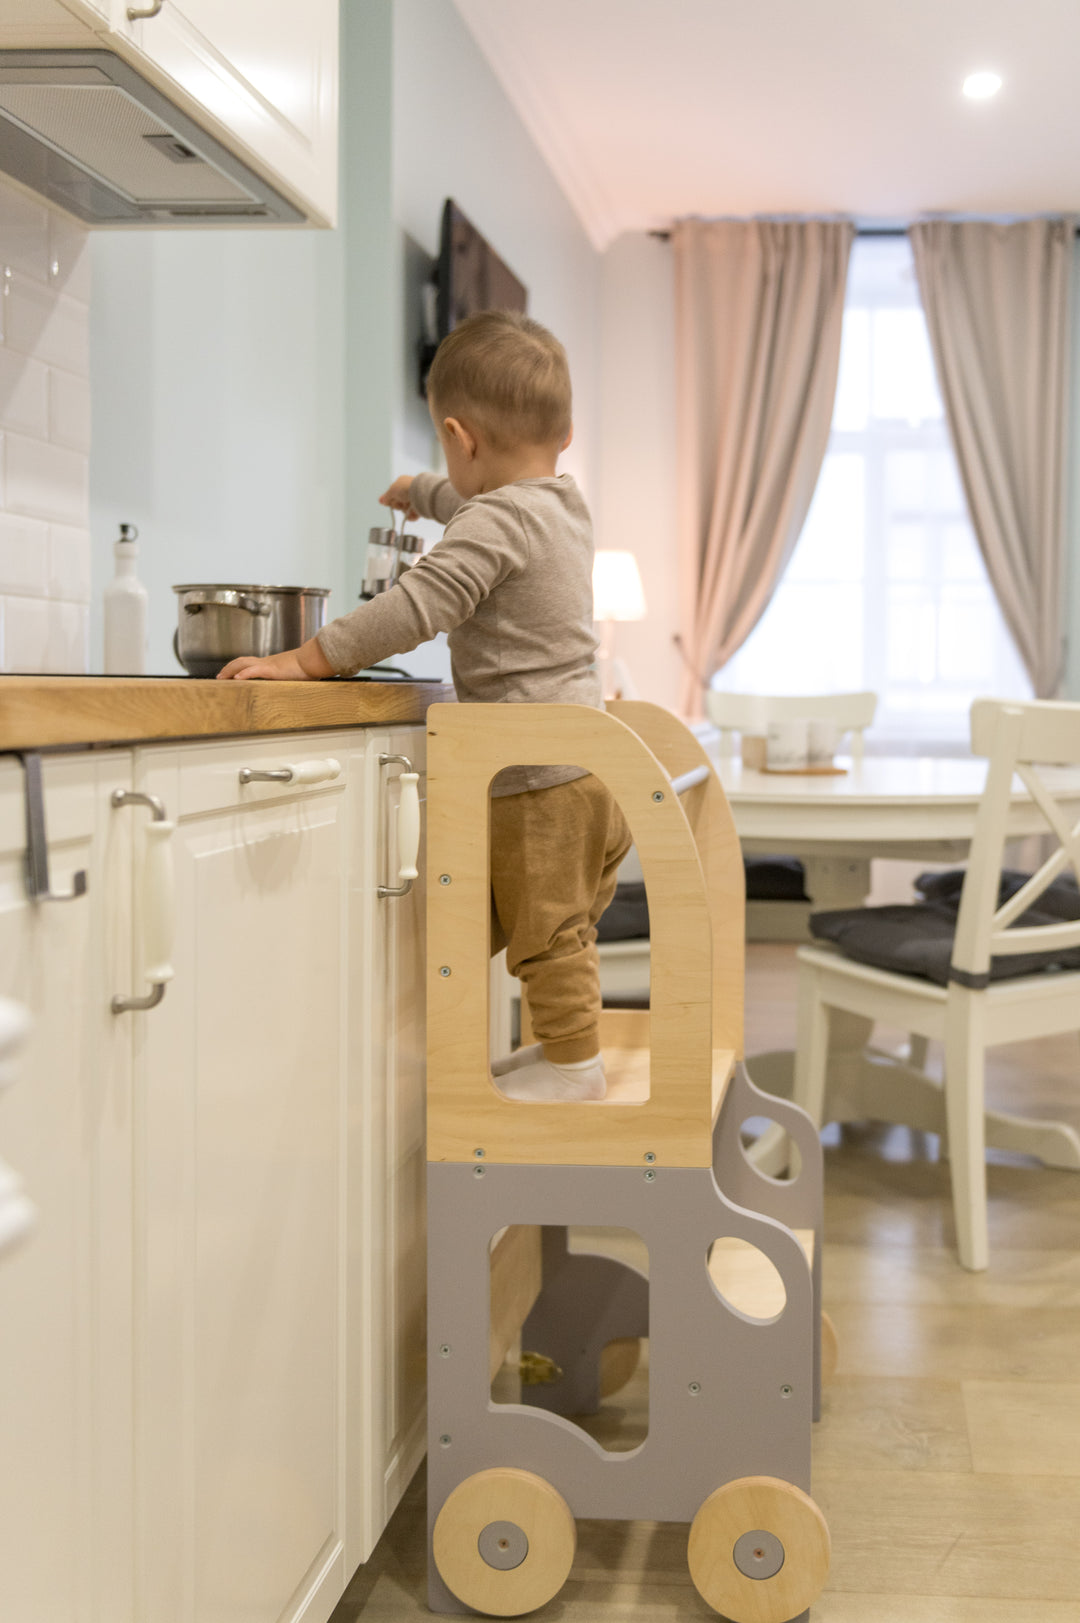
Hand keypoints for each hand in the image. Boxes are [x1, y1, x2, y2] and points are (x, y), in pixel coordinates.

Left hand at [216, 638, 334, 680]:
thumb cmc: (308, 668)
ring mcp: (268, 665)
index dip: (236, 667)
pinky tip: (236, 678)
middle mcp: (266, 662)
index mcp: (270, 664)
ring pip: (243, 664)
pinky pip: (254, 670)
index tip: (228, 675)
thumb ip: (287, 681)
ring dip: (230, 670)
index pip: (249, 663)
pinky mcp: (272, 669)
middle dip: (228, 668)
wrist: (313, 659)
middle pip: (241, 661)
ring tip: (221, 677)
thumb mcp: (294, 676)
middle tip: (218, 677)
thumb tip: (287, 689)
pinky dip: (243, 674)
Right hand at [379, 475, 418, 519]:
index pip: (392, 493)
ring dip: (405, 510)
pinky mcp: (421, 506)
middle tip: (401, 502)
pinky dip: (412, 516)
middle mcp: (408, 489)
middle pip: (398, 503)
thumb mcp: (392, 491)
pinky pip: (413, 514)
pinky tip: (412, 514)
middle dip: (398, 505)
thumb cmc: (405, 488)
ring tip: (409, 507)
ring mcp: (415, 498)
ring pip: (405, 510)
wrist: (421, 492)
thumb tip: (381, 500)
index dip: (390, 499)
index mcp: (401, 482)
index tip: (388, 503)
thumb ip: (386, 497)